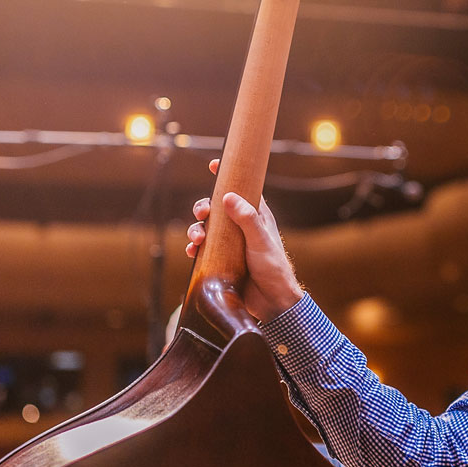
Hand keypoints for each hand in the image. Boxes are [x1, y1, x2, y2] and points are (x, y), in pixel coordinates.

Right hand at [187, 158, 303, 320]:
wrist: (273, 302)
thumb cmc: (274, 268)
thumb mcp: (261, 240)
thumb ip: (247, 218)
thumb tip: (228, 196)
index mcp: (255, 217)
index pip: (241, 190)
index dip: (228, 176)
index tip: (214, 164)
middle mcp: (241, 227)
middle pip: (216, 209)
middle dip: (204, 207)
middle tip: (202, 213)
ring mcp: (230, 244)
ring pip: (206, 228)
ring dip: (196, 230)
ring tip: (197, 239)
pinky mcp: (221, 260)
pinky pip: (203, 250)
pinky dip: (195, 248)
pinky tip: (193, 252)